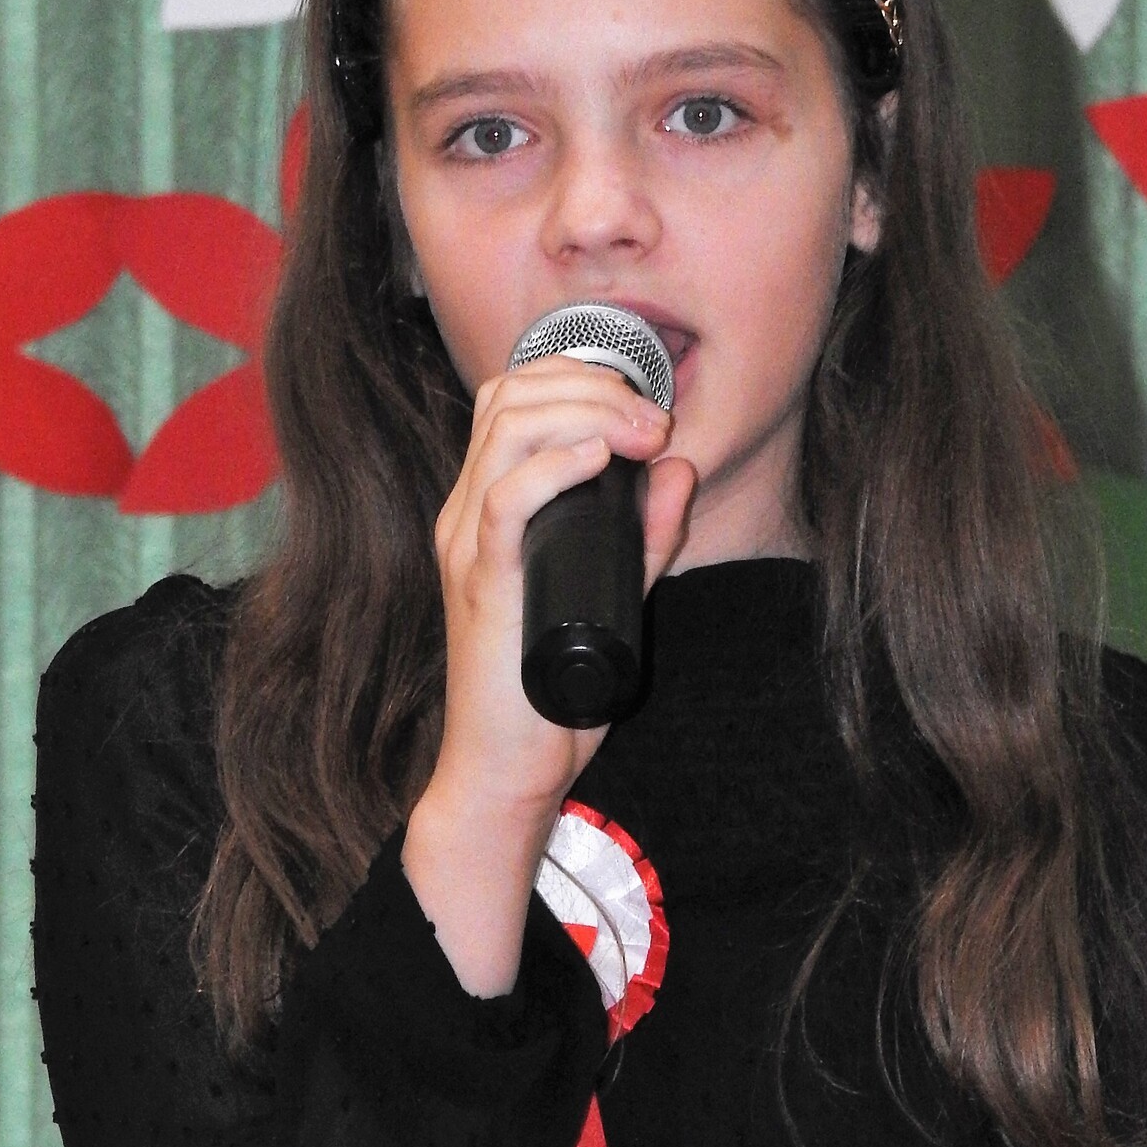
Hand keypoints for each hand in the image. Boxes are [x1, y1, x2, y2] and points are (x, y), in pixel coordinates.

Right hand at [430, 354, 694, 816]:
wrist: (505, 767)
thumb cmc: (548, 690)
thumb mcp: (615, 592)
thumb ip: (645, 536)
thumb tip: (678, 471)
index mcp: (488, 507)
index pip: (512, 398)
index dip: (578, 378)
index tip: (645, 408)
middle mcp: (467, 513)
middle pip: (508, 396)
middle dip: (591, 386)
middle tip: (655, 421)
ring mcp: (468, 543)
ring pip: (507, 430)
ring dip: (585, 413)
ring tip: (640, 435)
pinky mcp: (481, 579)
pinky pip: (505, 498)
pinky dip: (555, 465)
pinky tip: (599, 458)